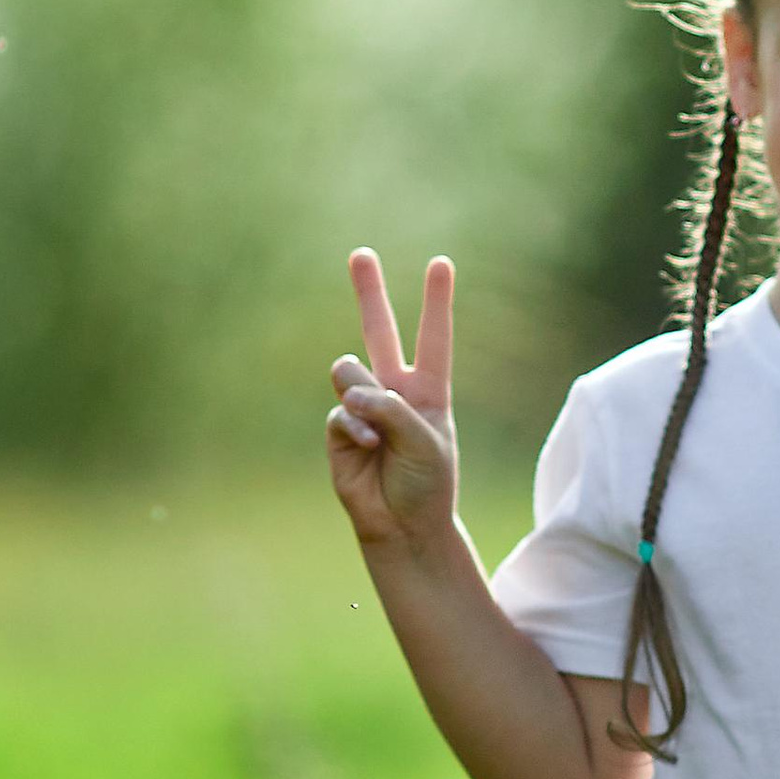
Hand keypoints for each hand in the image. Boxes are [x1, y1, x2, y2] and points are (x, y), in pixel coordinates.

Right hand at [327, 250, 460, 554]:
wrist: (403, 524)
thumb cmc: (427, 483)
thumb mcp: (425, 440)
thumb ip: (390, 406)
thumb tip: (348, 392)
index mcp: (428, 390)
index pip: (434, 337)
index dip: (436, 301)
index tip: (441, 263)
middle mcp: (394, 391)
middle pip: (380, 332)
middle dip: (369, 293)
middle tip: (361, 254)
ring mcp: (362, 408)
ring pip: (349, 371)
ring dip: (362, 395)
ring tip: (377, 429)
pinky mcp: (338, 429)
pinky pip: (339, 411)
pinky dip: (352, 428)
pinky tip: (366, 448)